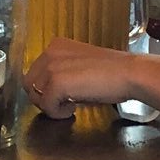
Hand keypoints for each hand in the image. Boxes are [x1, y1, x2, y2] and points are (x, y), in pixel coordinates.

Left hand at [24, 38, 138, 118]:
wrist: (129, 74)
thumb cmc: (112, 73)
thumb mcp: (80, 66)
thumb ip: (62, 73)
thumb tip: (49, 92)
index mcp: (56, 46)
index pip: (36, 72)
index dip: (46, 88)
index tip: (63, 96)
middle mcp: (50, 52)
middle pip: (30, 84)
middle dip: (43, 98)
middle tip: (63, 105)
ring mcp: (52, 67)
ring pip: (35, 96)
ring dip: (50, 106)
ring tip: (70, 107)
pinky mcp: (56, 83)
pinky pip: (47, 106)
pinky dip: (57, 113)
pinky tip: (73, 110)